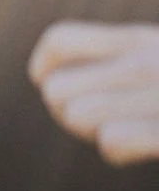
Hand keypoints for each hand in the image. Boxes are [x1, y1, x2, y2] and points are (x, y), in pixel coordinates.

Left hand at [30, 21, 158, 164]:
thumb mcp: (150, 63)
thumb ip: (109, 62)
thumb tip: (43, 77)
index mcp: (141, 40)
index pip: (58, 40)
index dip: (45, 70)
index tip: (61, 89)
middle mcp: (152, 58)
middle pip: (56, 88)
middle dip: (69, 112)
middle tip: (105, 119)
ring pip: (76, 114)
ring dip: (95, 133)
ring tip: (127, 130)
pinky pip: (111, 139)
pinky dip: (120, 150)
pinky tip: (144, 148)